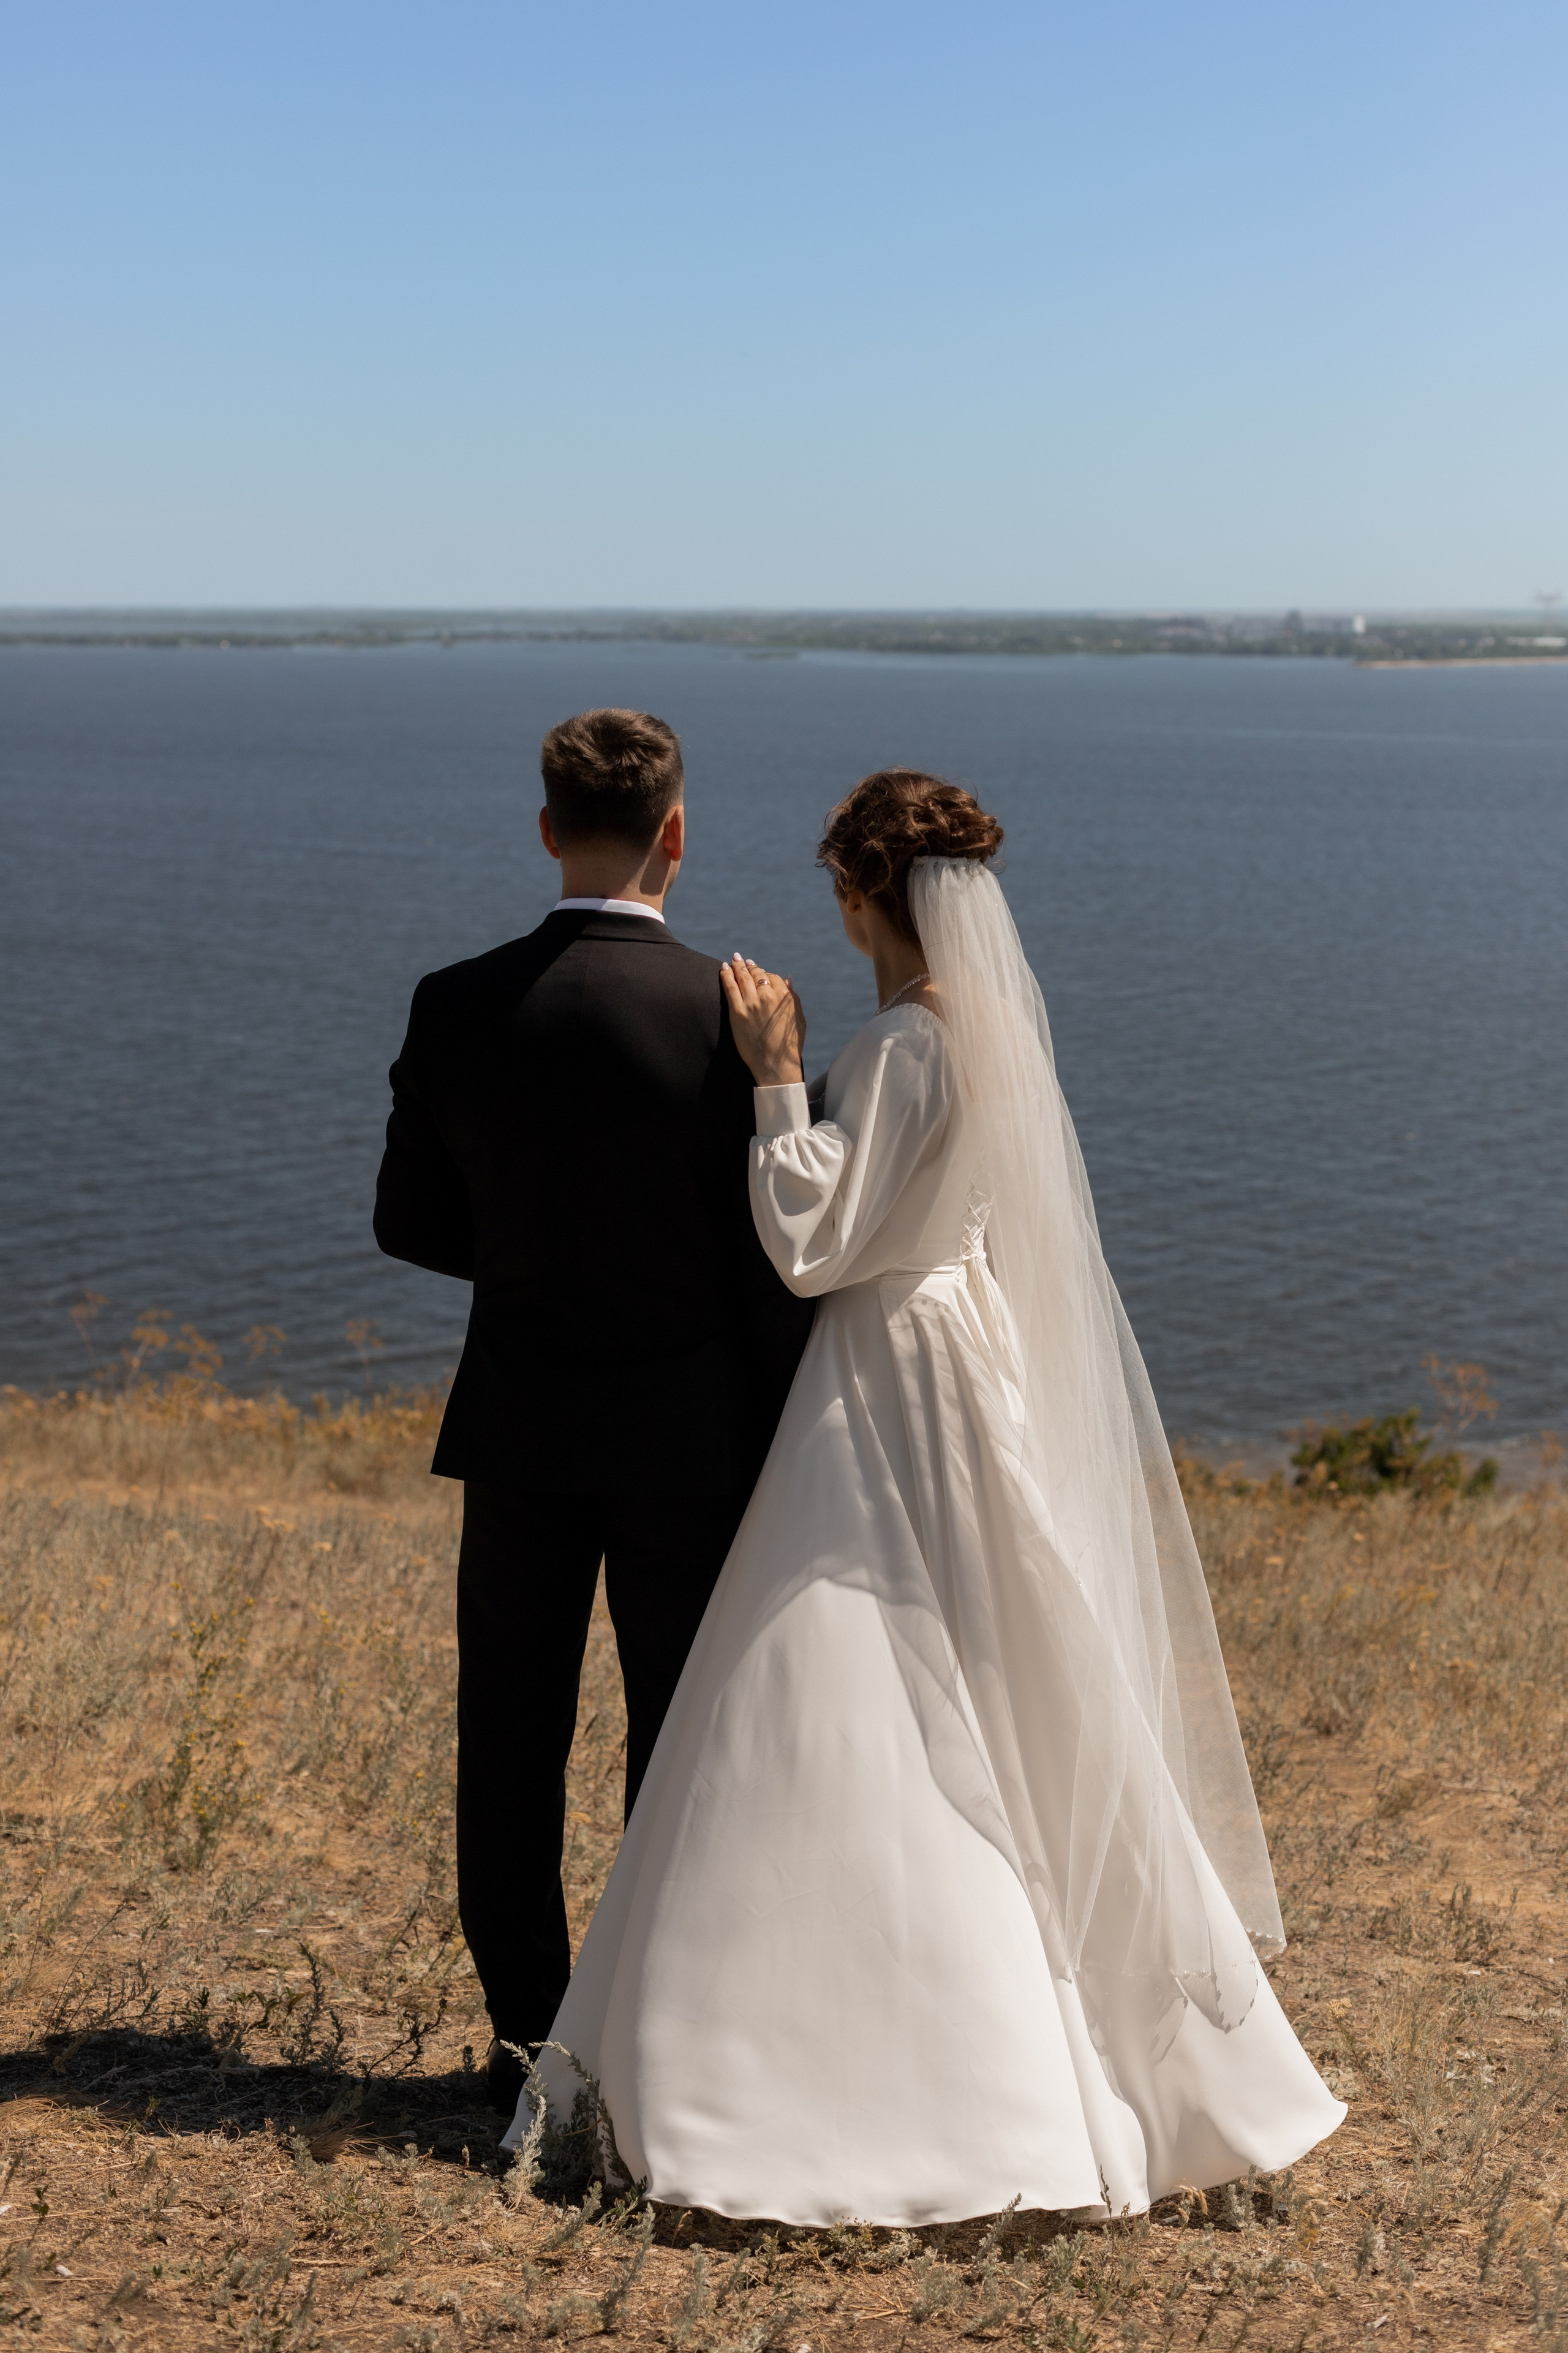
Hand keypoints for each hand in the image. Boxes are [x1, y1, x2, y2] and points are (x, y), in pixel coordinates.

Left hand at [720, 955, 805, 1086]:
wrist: (775, 1063)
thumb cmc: (789, 1044)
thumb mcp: (799, 1018)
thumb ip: (792, 997)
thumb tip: (786, 979)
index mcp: (784, 996)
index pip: (772, 977)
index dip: (764, 974)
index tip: (758, 972)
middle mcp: (768, 996)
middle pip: (756, 974)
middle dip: (749, 966)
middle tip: (742, 961)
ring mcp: (751, 1003)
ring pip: (742, 977)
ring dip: (736, 966)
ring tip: (733, 960)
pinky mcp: (738, 1012)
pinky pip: (730, 987)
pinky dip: (726, 975)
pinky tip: (723, 969)